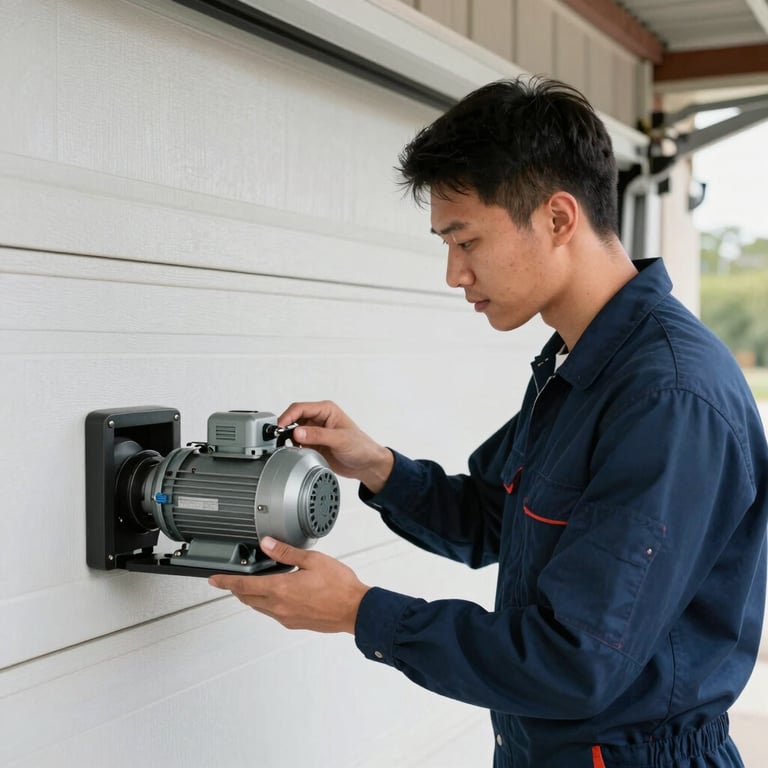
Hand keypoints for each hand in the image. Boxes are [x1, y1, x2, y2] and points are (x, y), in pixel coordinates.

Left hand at [208, 537, 369, 633]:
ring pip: (259, 607)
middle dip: (236, 589)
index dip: (225, 582)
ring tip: (251, 584)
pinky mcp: (295, 623)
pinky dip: (266, 602)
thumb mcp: (312, 560)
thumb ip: (285, 552)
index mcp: (280, 589)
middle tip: (230, 580)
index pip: (243, 586)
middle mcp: (279, 607)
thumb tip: (266, 544)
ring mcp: (286, 617)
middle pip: (247, 598)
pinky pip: (272, 613)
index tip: (213, 580)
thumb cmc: (339, 586)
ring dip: (251, 596)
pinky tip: (276, 594)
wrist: (355, 610)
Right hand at [279, 400, 393, 492]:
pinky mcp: (312, 445)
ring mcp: (314, 432)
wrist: (366, 465)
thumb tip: (297, 432)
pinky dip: (292, 448)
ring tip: (286, 446)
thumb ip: (318, 435)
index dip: (288, 416)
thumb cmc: (361, 447)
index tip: (279, 427)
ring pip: (292, 431)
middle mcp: (318, 419)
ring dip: (288, 438)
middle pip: (293, 418)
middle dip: (284, 427)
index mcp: (326, 410)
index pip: (300, 408)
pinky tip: (294, 453)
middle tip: (277, 438)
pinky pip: (296, 444)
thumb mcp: (340, 440)